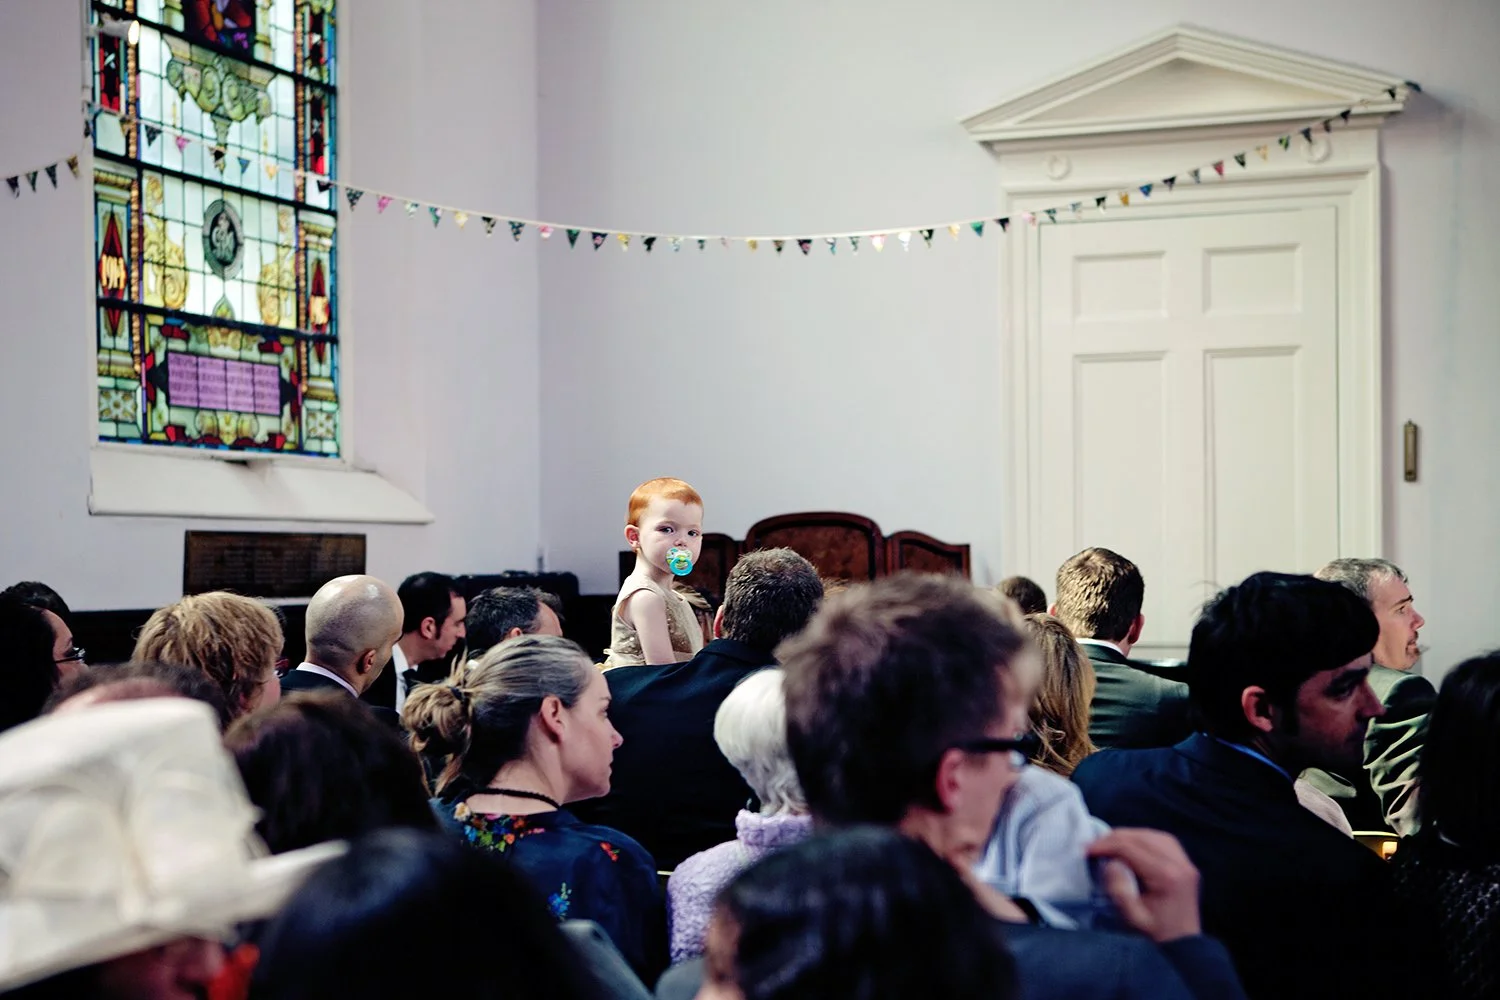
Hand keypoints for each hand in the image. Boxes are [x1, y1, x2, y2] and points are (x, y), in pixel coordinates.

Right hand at [1085, 828, 1201, 942]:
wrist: (1183, 945)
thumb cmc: (1155, 934)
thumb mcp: (1132, 918)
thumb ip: (1119, 890)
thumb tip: (1111, 863)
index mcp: (1167, 876)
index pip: (1131, 848)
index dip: (1106, 845)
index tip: (1087, 850)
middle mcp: (1180, 864)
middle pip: (1142, 837)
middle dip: (1115, 838)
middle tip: (1095, 846)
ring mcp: (1186, 863)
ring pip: (1154, 835)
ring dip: (1130, 836)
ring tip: (1111, 845)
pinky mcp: (1187, 864)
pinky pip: (1164, 841)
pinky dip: (1145, 839)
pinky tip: (1133, 846)